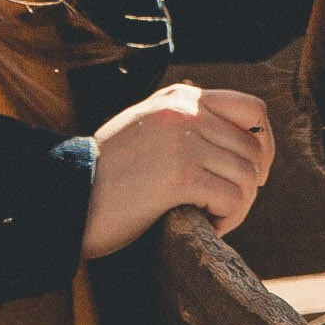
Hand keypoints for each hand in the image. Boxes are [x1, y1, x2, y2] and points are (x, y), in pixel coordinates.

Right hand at [81, 82, 275, 257]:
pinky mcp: (179, 176)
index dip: (264, 144)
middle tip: (227, 207)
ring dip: (238, 206)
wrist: (61, 197)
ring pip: (247, 176)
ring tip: (215, 219)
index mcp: (181, 97)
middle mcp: (186, 111)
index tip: (256, 172)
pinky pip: (232, 199)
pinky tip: (207, 226)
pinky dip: (228, 219)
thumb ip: (186, 123)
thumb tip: (240, 142)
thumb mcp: (147, 128)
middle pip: (254, 148)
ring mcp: (183, 141)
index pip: (252, 109)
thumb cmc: (104, 174)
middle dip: (249, 183)